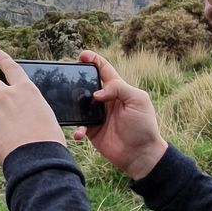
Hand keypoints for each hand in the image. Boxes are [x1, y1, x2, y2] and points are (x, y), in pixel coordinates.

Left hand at [0, 50, 64, 165]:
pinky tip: (0, 139)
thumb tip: (16, 110)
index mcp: (26, 90)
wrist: (36, 158)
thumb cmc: (47, 139)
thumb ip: (27, 105)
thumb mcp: (44, 114)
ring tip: (5, 130)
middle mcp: (7, 95)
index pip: (12, 67)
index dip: (3, 59)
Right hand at [70, 50, 166, 179]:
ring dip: (73, 105)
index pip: (104, 69)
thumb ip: (119, 89)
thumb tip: (96, 92)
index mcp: (118, 89)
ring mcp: (97, 115)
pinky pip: (79, 126)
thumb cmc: (144, 126)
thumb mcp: (138, 100)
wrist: (140, 155)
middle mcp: (106, 100)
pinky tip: (80, 133)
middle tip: (67, 79)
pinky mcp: (92, 130)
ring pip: (79, 104)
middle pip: (87, 84)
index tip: (82, 55)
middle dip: (76, 80)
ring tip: (72, 108)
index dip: (93, 60)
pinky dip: (77, 128)